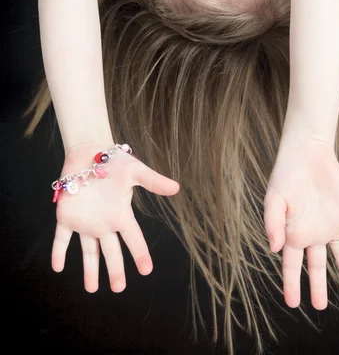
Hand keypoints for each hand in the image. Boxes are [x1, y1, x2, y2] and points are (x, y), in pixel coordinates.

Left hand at [52, 145, 179, 291]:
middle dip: (115, 270)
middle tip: (118, 288)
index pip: (133, 238)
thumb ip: (153, 182)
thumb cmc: (114, 161)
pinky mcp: (66, 216)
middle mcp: (104, 223)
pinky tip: (58, 267)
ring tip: (91, 289)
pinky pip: (61, 238)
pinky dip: (58, 252)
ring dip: (89, 269)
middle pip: (111, 251)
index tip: (146, 270)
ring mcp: (85, 221)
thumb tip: (176, 188)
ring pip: (88, 250)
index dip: (140, 254)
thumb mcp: (135, 171)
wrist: (89, 151)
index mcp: (121, 215)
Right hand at [263, 138, 338, 309]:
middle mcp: (313, 231)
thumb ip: (272, 223)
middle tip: (320, 306)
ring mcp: (332, 222)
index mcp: (294, 232)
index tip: (292, 303)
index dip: (292, 284)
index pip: (292, 265)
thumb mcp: (274, 199)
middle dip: (318, 286)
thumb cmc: (286, 175)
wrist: (307, 153)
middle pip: (316, 265)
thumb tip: (274, 248)